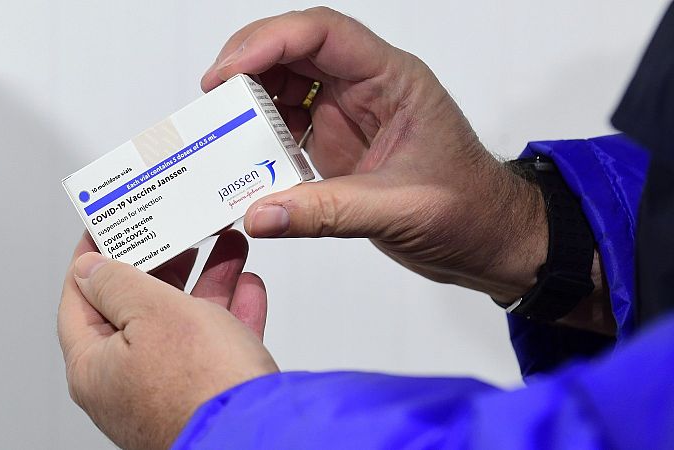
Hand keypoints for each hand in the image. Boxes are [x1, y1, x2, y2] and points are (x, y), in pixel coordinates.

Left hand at [58, 230, 277, 449]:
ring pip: (184, 322)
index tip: (108, 226)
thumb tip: (88, 267)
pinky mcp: (208, 392)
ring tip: (225, 245)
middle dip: (164, 262)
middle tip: (174, 230)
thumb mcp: (151, 312)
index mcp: (95, 366)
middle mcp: (126, 381)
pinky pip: (216, 344)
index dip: (92, 256)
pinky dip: (231, 312)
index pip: (80, 298)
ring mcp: (168, 388)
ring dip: (207, 280)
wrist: (257, 435)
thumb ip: (116, 283)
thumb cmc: (201, 387)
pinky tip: (247, 285)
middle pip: (137, 307)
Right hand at [202, 7, 551, 301]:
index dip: (270, 42)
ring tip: (222, 135)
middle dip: (247, 68)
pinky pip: (287, 129)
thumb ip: (327, 212)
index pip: (324, 34)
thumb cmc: (469, 208)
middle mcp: (366, 88)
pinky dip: (262, 142)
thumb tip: (259, 213)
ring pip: (285, 87)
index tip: (228, 71)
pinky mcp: (336, 145)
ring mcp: (348, 116)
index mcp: (393, 80)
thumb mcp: (399, 210)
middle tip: (211, 100)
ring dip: (251, 106)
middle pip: (294, 52)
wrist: (489, 238)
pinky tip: (247, 164)